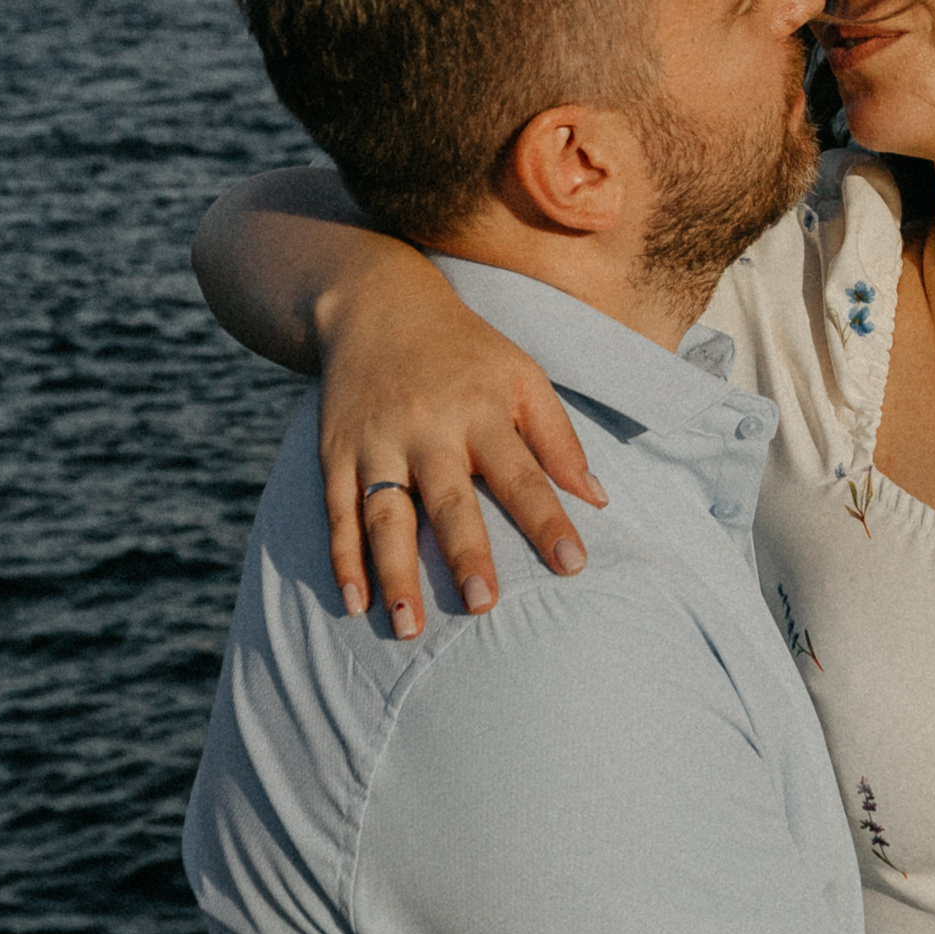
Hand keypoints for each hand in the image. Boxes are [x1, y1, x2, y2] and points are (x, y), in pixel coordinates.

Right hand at [312, 249, 604, 638]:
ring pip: (385, 514)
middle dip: (465, 552)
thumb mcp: (522, 376)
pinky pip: (337, 511)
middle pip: (449, 499)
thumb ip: (559, 438)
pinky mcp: (335, 452)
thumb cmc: (466, 352)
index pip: (522, 474)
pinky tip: (354, 601)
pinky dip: (342, 558)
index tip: (574, 565)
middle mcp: (428, 428)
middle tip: (483, 605)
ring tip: (408, 627)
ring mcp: (377, 442)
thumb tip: (599, 500)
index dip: (548, 520)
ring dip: (394, 572)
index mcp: (483, 410)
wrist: (376, 306)